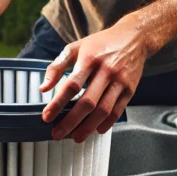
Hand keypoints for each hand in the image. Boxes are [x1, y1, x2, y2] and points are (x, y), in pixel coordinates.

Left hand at [39, 22, 147, 141]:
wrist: (133, 38)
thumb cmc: (100, 44)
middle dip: (71, 121)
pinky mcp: (130, 89)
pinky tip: (95, 130)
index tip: (47, 116)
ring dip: (88, 127)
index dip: (58, 103)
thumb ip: (56, 67)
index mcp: (90, 59)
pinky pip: (117, 111)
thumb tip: (43, 88)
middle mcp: (106, 70)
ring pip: (103, 110)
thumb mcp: (75, 48)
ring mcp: (120, 81)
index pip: (72, 85)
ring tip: (75, 137)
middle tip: (57, 133)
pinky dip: (106, 124)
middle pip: (87, 102)